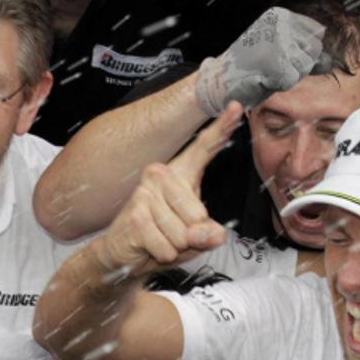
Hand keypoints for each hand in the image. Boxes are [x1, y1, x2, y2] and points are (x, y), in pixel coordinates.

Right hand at [96, 103, 240, 271]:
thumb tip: (209, 234)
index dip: (221, 128)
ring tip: (159, 239)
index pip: (204, 148)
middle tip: (171, 234)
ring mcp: (145, 193)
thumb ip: (208, 234)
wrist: (123, 253)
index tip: (235, 105)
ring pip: (183, 234)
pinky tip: (149, 246)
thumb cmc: (162, 237)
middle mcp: (160, 175)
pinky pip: (167, 246)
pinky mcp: (136, 214)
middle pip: (198, 215)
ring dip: (175, 247)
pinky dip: (163, 254)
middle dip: (190, 236)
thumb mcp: (195, 237)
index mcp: (180, 173)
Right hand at [195, 7, 325, 115]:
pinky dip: (278, 84)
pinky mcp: (272, 59)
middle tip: (273, 67)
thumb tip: (330, 60)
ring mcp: (276, 40)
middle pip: (313, 50)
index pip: (316, 34)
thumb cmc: (249, 68)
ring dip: (288, 76)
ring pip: (304, 66)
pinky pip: (291, 79)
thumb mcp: (280, 53)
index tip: (284, 57)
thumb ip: (304, 53)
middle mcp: (280, 24)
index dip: (305, 52)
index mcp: (281, 16)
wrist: (219, 79)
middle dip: (298, 65)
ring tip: (266, 72)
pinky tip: (262, 78)